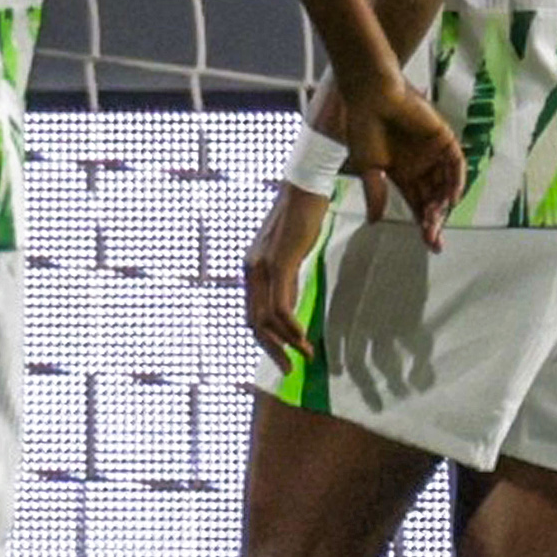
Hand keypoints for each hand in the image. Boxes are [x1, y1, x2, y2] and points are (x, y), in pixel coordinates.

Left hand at [241, 180, 332, 368]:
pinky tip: (304, 336)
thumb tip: (291, 302)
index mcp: (251, 268)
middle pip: (254, 322)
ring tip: (305, 355)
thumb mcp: (289, 252)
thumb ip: (286, 276)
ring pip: (267, 318)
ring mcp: (263, 267)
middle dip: (272, 349)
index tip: (283, 355)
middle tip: (289, 368)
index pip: (252, 313)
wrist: (305, 188)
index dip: (266, 339)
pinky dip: (292, 326)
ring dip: (287, 341)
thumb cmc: (301, 216)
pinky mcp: (279, 263)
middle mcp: (251, 270)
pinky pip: (281, 305)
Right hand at [335, 75, 460, 232]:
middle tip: (433, 239)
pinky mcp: (443, 138)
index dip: (424, 224)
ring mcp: (433, 153)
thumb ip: (376, 193)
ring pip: (446, 184)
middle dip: (435, 220)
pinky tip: (451, 198)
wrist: (371, 97)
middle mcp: (421, 166)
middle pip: (434, 199)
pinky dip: (456, 180)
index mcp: (403, 174)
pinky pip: (455, 163)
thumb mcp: (368, 167)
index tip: (430, 245)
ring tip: (437, 221)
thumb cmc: (363, 129)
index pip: (419, 204)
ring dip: (444, 203)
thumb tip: (374, 222)